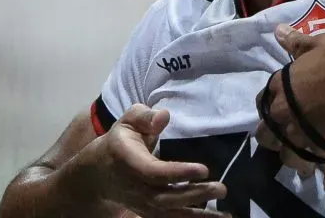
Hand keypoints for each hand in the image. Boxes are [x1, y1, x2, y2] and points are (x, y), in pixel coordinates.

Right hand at [89, 104, 229, 217]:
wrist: (99, 173)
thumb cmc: (120, 141)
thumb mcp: (127, 121)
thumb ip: (144, 116)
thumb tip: (164, 116)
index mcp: (128, 161)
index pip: (154, 172)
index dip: (178, 173)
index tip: (204, 169)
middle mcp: (135, 186)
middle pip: (165, 197)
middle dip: (195, 195)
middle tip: (221, 189)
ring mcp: (141, 203)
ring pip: (169, 214)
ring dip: (198, 216)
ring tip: (225, 215)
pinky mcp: (148, 212)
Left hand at [254, 25, 324, 182]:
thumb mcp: (317, 44)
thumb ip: (296, 42)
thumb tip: (278, 31)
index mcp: (280, 89)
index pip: (262, 103)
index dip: (268, 108)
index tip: (276, 112)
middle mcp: (285, 115)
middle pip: (266, 136)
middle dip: (273, 139)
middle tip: (285, 140)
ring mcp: (302, 135)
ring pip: (288, 158)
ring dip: (296, 162)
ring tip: (306, 165)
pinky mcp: (323, 149)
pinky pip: (323, 168)